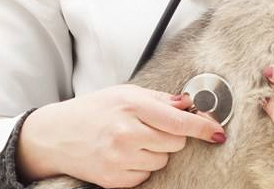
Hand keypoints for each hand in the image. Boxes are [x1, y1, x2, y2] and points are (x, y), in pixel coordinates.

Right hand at [17, 85, 225, 187]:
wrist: (55, 136)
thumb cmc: (93, 110)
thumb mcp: (125, 92)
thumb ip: (160, 98)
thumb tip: (189, 105)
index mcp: (131, 106)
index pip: (179, 121)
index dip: (203, 127)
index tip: (218, 132)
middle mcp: (126, 134)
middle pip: (176, 142)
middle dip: (172, 135)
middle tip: (152, 127)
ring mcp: (120, 159)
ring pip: (163, 160)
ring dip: (157, 151)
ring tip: (134, 140)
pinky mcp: (115, 180)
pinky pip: (147, 175)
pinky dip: (143, 165)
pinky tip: (125, 154)